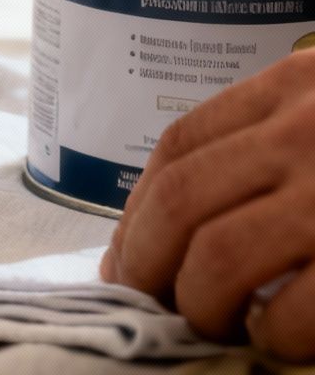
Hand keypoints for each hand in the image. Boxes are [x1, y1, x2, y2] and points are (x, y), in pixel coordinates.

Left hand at [101, 49, 314, 356]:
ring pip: (218, 258)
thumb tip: (187, 217)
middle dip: (147, 263)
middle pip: (180, 201)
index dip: (137, 209)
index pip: (179, 143)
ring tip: (211, 323)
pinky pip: (291, 312)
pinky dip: (271, 336)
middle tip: (150, 302)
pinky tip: (274, 336)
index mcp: (296, 86)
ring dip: (198, 304)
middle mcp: (308, 131)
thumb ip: (278, 138)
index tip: (126, 255)